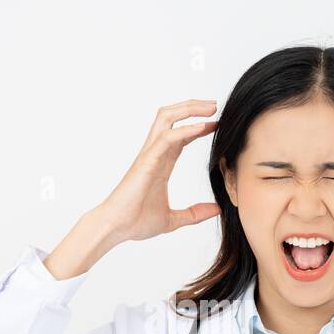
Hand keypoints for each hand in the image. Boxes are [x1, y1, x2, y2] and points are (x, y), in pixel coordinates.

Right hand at [96, 99, 221, 243]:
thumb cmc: (136, 221)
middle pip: (172, 117)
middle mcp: (155, 153)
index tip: (218, 123)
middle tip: (215, 106)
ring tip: (211, 108)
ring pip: (166, 118)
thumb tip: (216, 210)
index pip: (181, 135)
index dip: (198, 125)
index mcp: (161, 163)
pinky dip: (185, 129)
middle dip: (193, 107)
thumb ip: (194, 214)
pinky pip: (167, 138)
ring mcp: (149, 154)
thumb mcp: (173, 219)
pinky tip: (203, 127)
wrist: (115, 228)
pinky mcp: (146, 161)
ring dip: (189, 109)